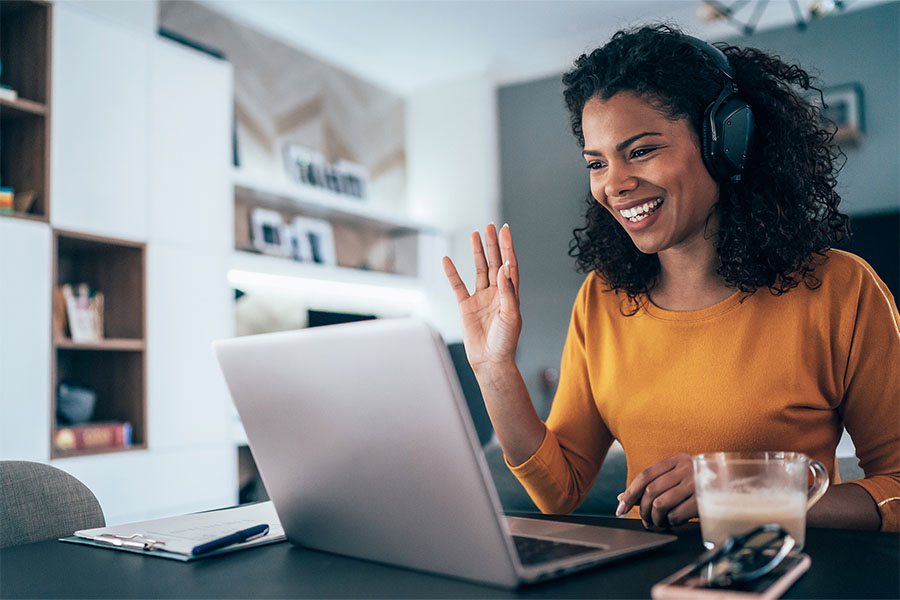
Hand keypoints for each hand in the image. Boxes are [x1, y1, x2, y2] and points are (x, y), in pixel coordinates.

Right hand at [442, 223, 520, 375]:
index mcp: (510, 294)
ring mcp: (481, 299)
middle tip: (490, 226)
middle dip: (493, 245)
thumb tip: (504, 267)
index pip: (510, 265)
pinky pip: (458, 286)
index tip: (505, 230)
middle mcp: (496, 293)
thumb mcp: (510, 315)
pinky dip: (452, 273)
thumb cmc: (505, 341)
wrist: (490, 361)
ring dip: (477, 253)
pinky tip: (447, 259)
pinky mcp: (466, 307)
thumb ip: (507, 290)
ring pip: (478, 270)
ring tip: (475, 234)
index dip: (508, 247)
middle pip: (494, 263)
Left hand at [616, 453, 696, 528]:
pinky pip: (676, 515)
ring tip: (659, 522)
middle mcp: (686, 468)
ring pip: (660, 504)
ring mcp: (696, 484)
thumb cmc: (701, 484)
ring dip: (655, 518)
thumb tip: (622, 498)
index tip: (621, 508)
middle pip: (651, 490)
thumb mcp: (679, 477)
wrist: (738, 486)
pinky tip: (673, 522)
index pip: (646, 475)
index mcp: (678, 460)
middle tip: (646, 520)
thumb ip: (653, 484)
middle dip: (643, 510)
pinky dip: (670, 523)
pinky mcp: (703, 501)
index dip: (630, 493)